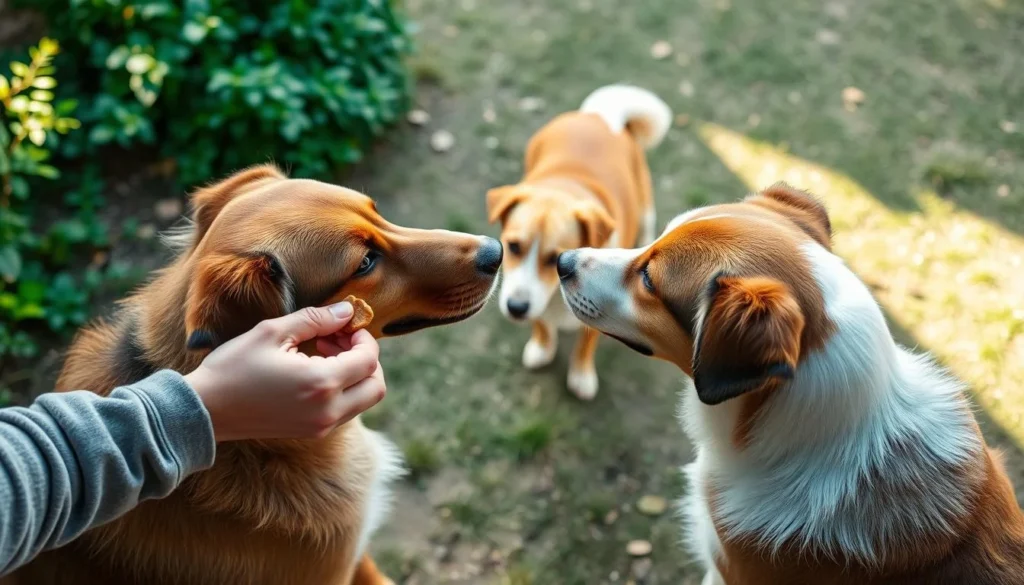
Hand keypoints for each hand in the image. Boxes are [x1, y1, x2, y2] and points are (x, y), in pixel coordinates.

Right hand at [184, 302, 385, 441]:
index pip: (369, 360)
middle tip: (340, 338)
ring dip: (355, 374)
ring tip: (324, 349)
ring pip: (363, 400)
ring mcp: (321, 427)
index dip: (364, 338)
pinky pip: (345, 410)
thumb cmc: (234, 367)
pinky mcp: (311, 432)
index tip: (345, 324)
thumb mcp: (273, 332)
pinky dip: (342, 389)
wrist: (206, 410)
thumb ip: (316, 319)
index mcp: (321, 384)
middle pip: (375, 386)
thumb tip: (347, 311)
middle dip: (367, 358)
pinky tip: (315, 369)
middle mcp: (328, 411)